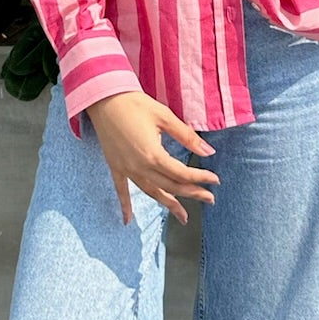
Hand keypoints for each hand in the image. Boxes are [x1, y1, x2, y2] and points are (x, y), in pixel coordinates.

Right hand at [82, 90, 218, 225]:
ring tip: (183, 216)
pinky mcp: (115, 166)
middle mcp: (140, 167)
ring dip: (169, 204)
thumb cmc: (135, 103)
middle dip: (192, 194)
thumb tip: (208, 151)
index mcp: (154, 154)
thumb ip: (187, 136)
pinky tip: (127, 221)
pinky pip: (121, 190)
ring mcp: (126, 169)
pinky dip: (125, 206)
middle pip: (170, 186)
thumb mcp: (165, 116)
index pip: (182, 173)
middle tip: (210, 199)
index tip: (215, 181)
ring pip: (151, 192)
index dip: (201, 179)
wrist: (103, 98)